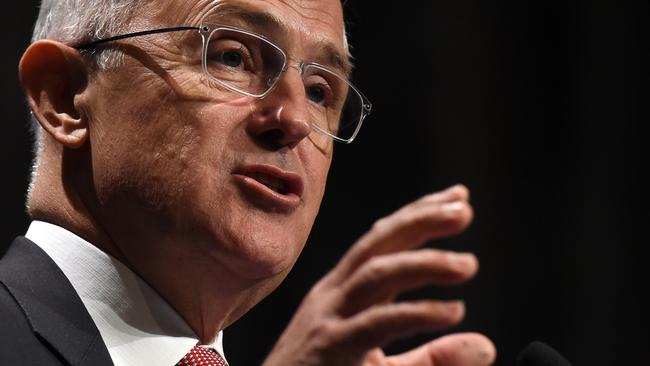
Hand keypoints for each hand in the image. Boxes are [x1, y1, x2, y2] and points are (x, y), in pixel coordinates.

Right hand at [263, 185, 495, 365]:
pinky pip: (376, 323)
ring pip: (376, 275)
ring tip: (467, 265)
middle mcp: (335, 296)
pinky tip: (451, 311)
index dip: (418, 215)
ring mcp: (330, 320)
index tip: (457, 197)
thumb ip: (433, 357)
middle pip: (377, 245)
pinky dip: (415, 313)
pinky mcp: (332, 349)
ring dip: (424, 264)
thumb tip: (485, 346)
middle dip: (420, 220)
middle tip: (464, 209)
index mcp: (344, 292)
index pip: (382, 241)